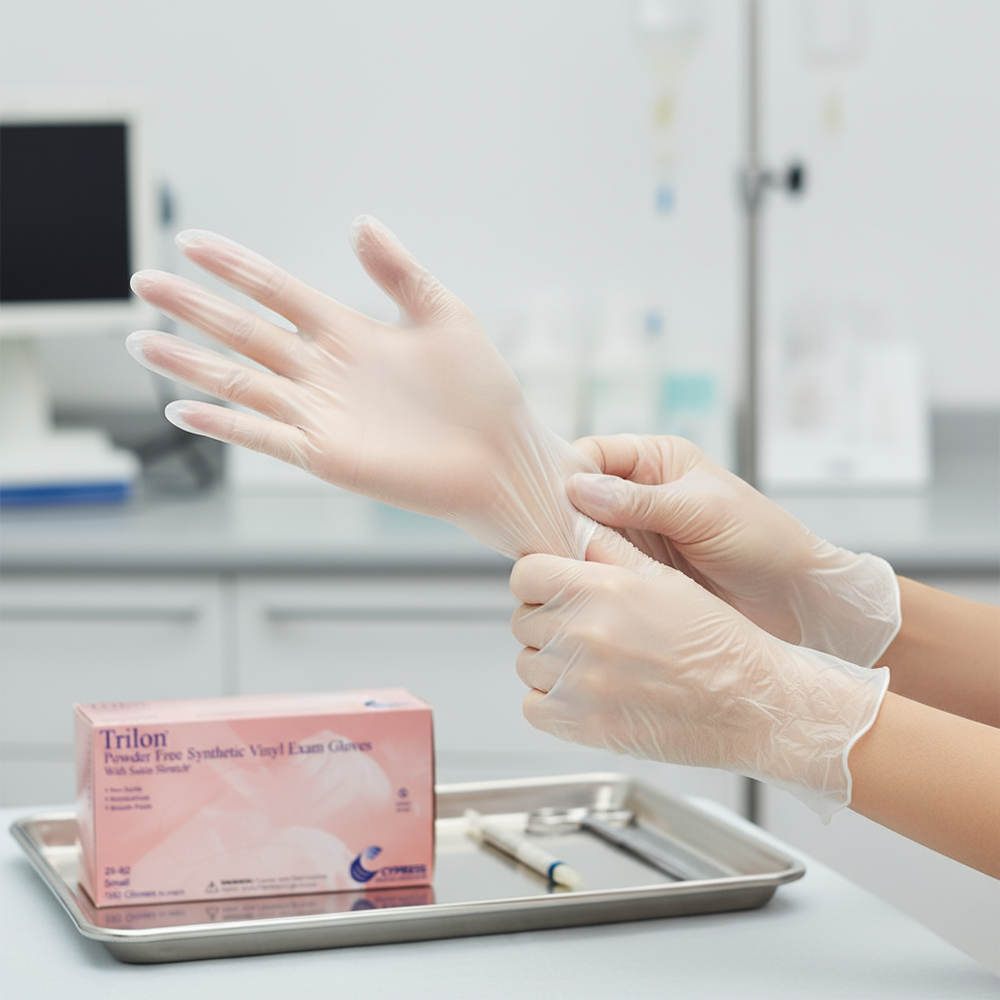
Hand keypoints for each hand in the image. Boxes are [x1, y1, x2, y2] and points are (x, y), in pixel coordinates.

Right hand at [127, 218, 596, 558]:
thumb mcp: (445, 316)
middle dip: (193, 307)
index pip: (277, 290)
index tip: (191, 240)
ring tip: (140, 341)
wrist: (502, 458)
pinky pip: (263, 436)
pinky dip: (224, 424)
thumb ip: (399, 272)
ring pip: (242, 381)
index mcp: (350, 332)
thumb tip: (359, 222)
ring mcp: (320, 413)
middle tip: (143, 281)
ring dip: (190, 363)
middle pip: (245, 331)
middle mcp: (325, 370)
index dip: (235, 265)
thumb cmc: (482, 392)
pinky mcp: (325, 455)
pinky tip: (183, 409)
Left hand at [510, 551, 889, 820]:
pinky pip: (534, 708)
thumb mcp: (663, 578)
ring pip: (527, 665)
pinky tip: (587, 694)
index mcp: (598, 588)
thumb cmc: (716, 640)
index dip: (538, 582)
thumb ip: (609, 550)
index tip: (553, 591)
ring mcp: (579, 682)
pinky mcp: (582, 725)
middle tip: (584, 631)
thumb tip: (574, 525)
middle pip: (522, 621)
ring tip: (593, 664)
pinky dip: (551, 704)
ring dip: (550, 664)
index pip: (524, 575)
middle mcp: (582, 632)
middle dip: (546, 622)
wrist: (750, 701)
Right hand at [567, 434, 899, 667]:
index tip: (550, 500)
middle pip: (581, 495)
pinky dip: (586, 573)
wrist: (795, 599)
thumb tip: (579, 489)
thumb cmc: (763, 542)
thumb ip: (641, 502)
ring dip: (572, 547)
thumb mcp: (701, 512)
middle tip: (543, 538)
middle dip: (562, 514)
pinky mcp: (638, 569)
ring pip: (585, 532)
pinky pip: (600, 565)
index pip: (595, 454)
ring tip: (555, 565)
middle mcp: (641, 493)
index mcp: (658, 460)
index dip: (568, 474)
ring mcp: (638, 533)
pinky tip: (576, 585)